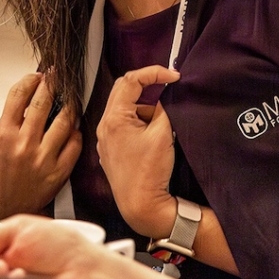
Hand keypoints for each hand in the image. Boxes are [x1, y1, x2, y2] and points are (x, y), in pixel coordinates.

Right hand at [0, 73, 82, 217]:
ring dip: (69, 105)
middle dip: (53, 84)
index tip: (38, 75)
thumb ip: (14, 120)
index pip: (18, 95)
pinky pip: (75, 142)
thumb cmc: (2, 172)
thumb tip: (33, 92)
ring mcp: (42, 158)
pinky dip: (75, 131)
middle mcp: (23, 145)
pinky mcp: (59, 171)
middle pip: (43, 102)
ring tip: (70, 100)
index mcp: (4, 135)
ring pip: (64, 120)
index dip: (31, 80)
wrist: (8, 206)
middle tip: (58, 77)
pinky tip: (73, 127)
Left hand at [96, 65, 179, 237]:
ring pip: (125, 109)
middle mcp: (105, 126)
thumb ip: (162, 108)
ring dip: (145, 106)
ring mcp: (106, 139)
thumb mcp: (162, 132)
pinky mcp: (112, 150)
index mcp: (114, 118)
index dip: (154, 73)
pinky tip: (155, 132)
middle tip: (168, 86)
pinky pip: (124, 125)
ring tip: (164, 120)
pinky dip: (139, 121)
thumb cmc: (149, 172)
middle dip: (148, 86)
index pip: (131, 80)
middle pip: (124, 91)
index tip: (173, 76)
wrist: (141, 205)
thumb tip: (162, 98)